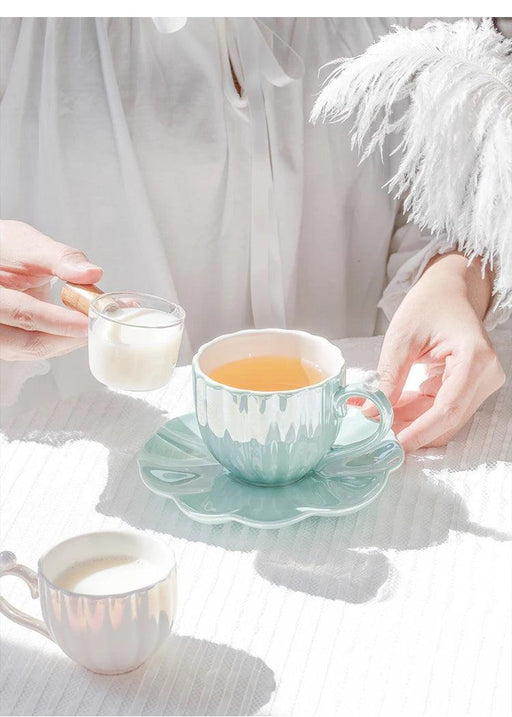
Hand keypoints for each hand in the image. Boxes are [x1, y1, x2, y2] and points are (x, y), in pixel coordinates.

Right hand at [0, 220, 102, 360]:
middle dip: (70, 338)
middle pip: (30, 343)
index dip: (59, 322)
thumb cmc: (6, 250)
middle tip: (100, 326)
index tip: (88, 321)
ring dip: (69, 341)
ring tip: (96, 325)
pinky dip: (63, 341)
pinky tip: (82, 329)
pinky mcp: (11, 343)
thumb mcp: (30, 246)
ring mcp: (0, 338)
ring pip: (35, 350)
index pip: (24, 314)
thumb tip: (92, 273)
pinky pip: (37, 349)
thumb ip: (61, 259)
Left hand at [377, 253, 504, 451]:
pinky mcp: (471, 388)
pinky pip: (442, 410)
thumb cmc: (428, 305)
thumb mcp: (401, 338)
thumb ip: (388, 377)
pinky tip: (393, 407)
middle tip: (376, 436)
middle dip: (411, 431)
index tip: (393, 446)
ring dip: (411, 422)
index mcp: (475, 358)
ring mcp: (481, 383)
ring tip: (379, 417)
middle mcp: (485, 375)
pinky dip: (417, 413)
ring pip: (444, 420)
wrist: (449, 291)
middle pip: (448, 420)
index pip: (448, 408)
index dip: (420, 432)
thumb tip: (371, 414)